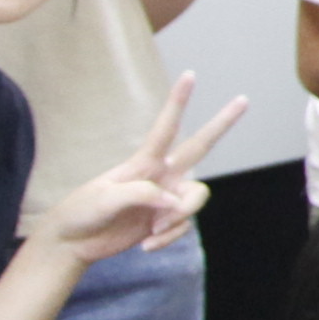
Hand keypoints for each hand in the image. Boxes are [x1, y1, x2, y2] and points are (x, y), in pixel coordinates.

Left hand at [48, 76, 242, 262]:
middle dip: (222, 123)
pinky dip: (168, 238)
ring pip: (196, 197)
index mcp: (142, 163)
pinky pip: (183, 226)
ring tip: (153, 230)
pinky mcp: (166, 221)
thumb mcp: (106, 198)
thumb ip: (142, 194)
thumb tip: (172, 201)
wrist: (74, 243)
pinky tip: (146, 244)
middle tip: (243, 99)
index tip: (190, 75)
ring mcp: (166, 198)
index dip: (178, 102)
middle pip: (199, 146)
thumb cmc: (83, 211)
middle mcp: (160, 175)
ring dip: (180, 217)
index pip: (165, 128)